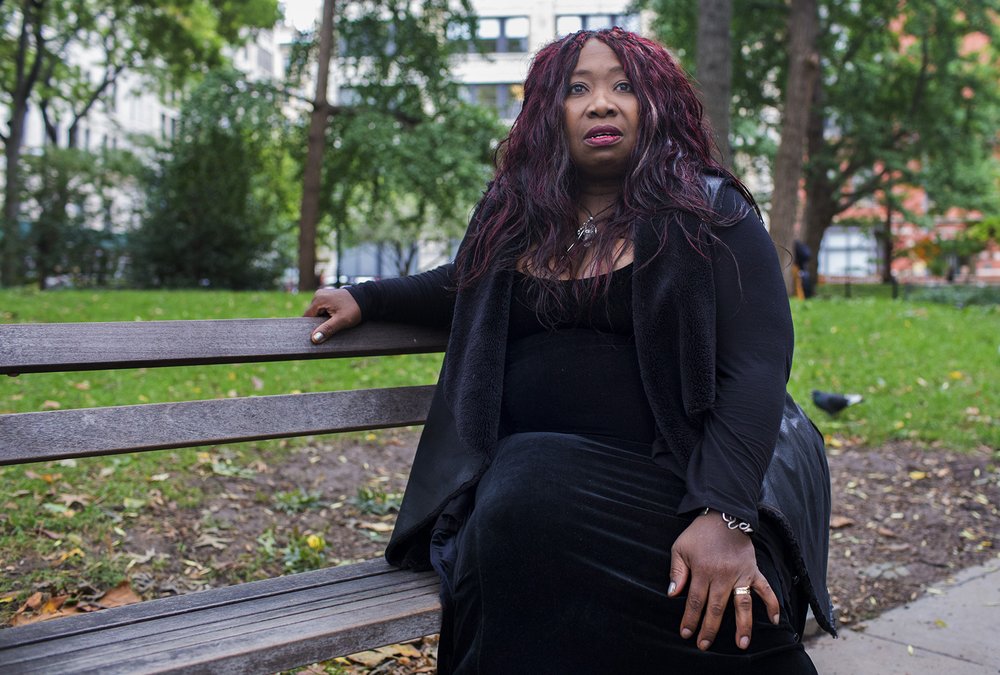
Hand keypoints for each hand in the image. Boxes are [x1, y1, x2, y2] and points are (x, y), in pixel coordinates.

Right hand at [303, 288, 361, 342]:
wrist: (367, 299)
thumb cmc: (355, 309)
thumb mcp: (341, 321)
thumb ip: (327, 329)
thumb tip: (314, 339)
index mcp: (319, 299)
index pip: (306, 317)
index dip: (311, 327)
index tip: (316, 335)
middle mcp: (319, 295)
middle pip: (312, 315)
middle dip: (318, 323)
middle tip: (329, 329)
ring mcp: (323, 295)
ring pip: (318, 313)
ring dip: (324, 320)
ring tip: (334, 323)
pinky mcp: (329, 297)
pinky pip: (323, 309)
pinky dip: (327, 315)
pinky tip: (335, 318)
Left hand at [667, 511, 779, 651]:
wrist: (723, 514)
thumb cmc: (699, 533)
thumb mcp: (680, 548)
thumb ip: (676, 572)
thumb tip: (672, 594)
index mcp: (702, 570)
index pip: (694, 601)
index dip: (690, 619)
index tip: (686, 634)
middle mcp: (722, 575)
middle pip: (716, 608)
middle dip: (710, 629)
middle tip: (704, 645)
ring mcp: (740, 573)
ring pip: (742, 604)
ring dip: (743, 625)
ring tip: (741, 644)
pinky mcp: (754, 570)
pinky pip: (765, 589)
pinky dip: (772, 604)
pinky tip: (775, 621)